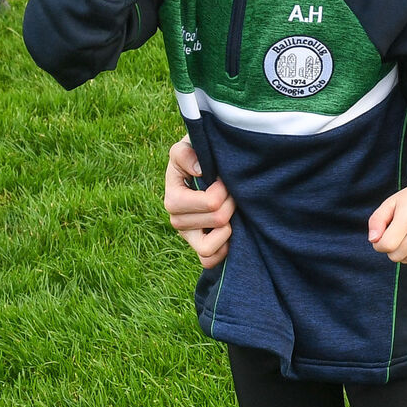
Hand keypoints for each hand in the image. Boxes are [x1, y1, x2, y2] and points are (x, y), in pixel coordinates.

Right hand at [163, 135, 235, 267]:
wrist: (210, 167)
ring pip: (210, 246)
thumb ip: (186, 153)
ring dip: (229, 228)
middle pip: (218, 220)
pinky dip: (223, 250)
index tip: (225, 178)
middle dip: (232, 203)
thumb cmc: (200, 155)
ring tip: (232, 212)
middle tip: (233, 192)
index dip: (224, 190)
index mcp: (174, 197)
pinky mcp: (200, 248)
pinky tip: (231, 232)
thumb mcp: (188, 146)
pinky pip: (209, 261)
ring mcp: (189, 236)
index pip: (210, 203)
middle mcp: (177, 220)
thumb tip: (200, 170)